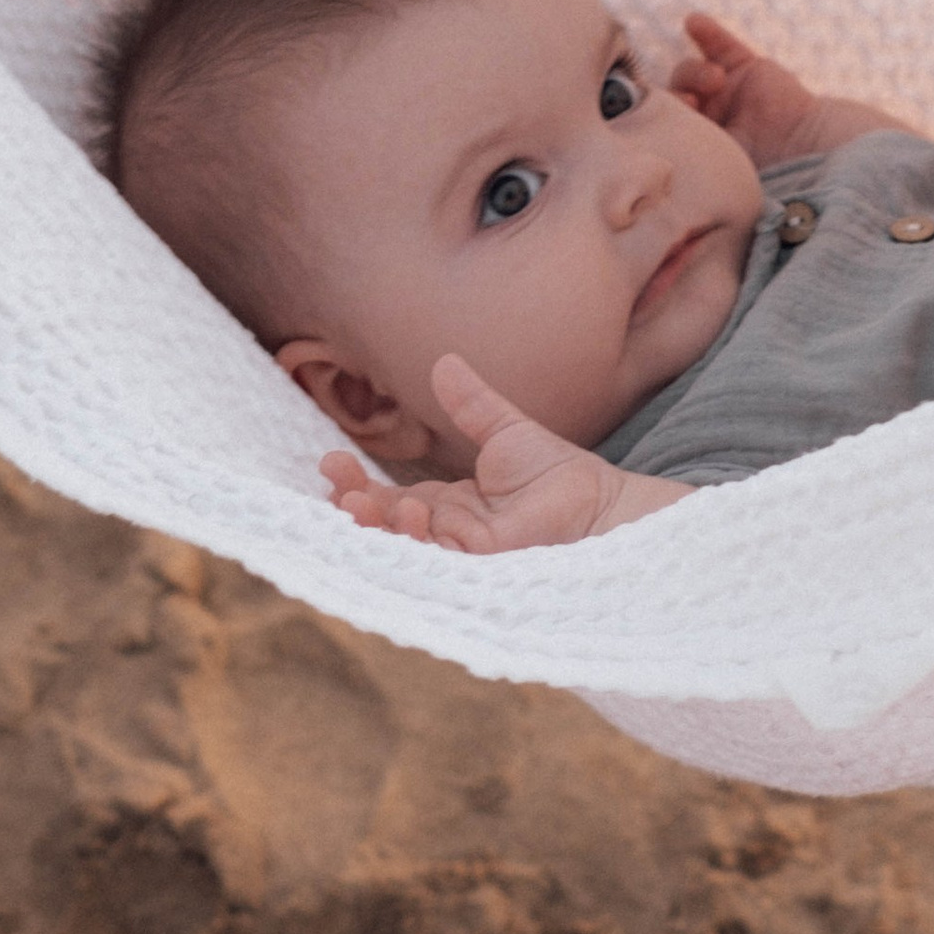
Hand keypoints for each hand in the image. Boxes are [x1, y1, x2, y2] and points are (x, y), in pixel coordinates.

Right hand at [324, 354, 682, 552]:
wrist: (605, 507)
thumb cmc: (563, 477)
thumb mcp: (506, 433)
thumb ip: (472, 405)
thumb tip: (443, 361)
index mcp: (447, 507)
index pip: (387, 498)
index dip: (356, 484)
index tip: (328, 461)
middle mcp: (447, 535)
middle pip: (384, 527)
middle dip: (354, 508)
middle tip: (334, 485)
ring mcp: (462, 558)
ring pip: (402, 550)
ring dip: (376, 527)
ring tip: (360, 500)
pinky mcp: (481, 573)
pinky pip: (436, 566)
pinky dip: (415, 543)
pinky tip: (406, 513)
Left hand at [671, 14, 831, 166]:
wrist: (800, 152)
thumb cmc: (756, 168)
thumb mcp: (712, 164)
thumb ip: (685, 149)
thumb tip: (655, 146)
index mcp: (696, 141)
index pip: (664, 119)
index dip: (657, 113)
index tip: (662, 116)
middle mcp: (707, 114)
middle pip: (675, 91)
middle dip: (677, 92)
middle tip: (690, 102)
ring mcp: (725, 89)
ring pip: (694, 69)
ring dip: (697, 71)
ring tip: (716, 80)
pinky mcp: (744, 67)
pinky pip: (719, 44)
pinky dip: (706, 32)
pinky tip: (694, 22)